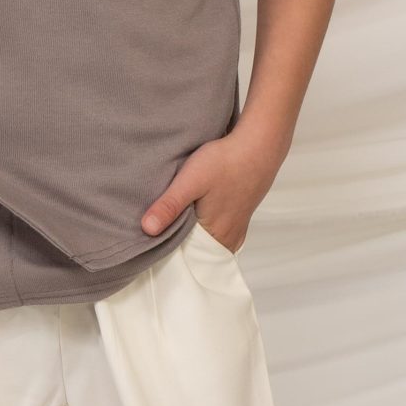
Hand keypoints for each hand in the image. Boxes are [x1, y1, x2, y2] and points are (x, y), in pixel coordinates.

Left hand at [139, 127, 287, 255]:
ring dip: (192, 241)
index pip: (186, 259)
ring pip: (208, 244)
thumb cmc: (224, 162)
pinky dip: (206, 234)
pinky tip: (195, 222)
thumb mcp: (190, 181)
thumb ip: (170, 206)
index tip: (150, 252)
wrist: (258, 146)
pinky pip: (219, 235)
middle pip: (197, 255)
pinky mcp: (240, 216)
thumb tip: (147, 230)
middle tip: (156, 244)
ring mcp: (236, 228)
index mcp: (214, 235)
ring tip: (172, 233)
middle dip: (178, 251)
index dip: (167, 256)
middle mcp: (228, 238)